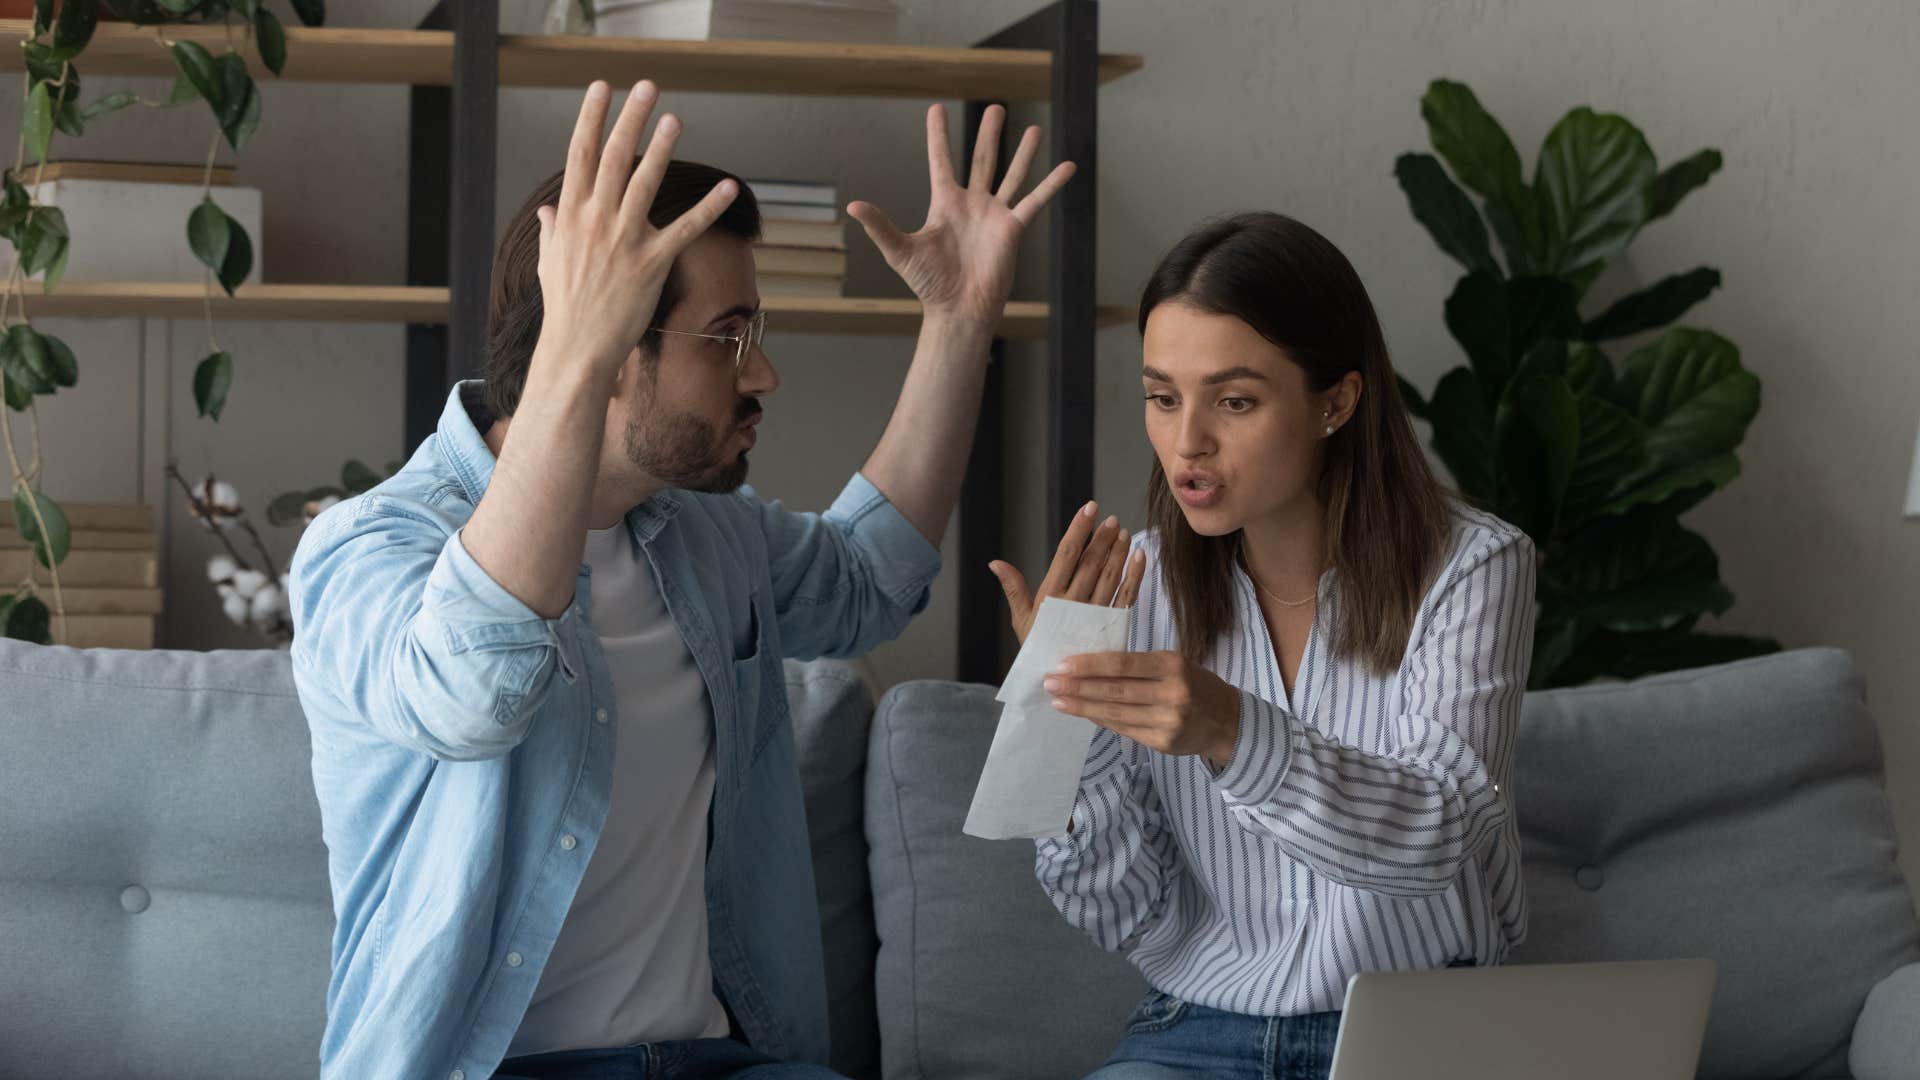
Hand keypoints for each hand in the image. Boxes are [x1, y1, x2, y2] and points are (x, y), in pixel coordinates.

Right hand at [534, 81, 740, 378]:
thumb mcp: (549, 262)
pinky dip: (708, 207)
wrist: (577, 346)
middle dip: (629, 119)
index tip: (602, 88)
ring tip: (675, 118)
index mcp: (572, 214)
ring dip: (661, 149)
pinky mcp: (652, 262)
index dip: (591, 118)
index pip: (581, 154)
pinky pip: (685, 228)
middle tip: (645, 86)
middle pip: (614, 158)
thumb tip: (549, 212)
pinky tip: (728, 186)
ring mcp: (624, 240)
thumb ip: (552, 231)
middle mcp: (596, 220)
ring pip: (645, 184)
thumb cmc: (565, 306)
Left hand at [847, 103, 1076, 321]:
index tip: (936, 108)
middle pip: (981, 160)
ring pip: (1011, 175)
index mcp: (944, 204)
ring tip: (1033, 128)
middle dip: (988, 134)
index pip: (941, 161)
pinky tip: (1068, 166)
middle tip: (996, 108)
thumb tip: (852, 205)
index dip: (938, 136)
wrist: (958, 309)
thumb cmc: (928, 284)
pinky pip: (1035, 201)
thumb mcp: (900, 251)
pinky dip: (1052, 184)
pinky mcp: (1013, 229)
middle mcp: (971, 204)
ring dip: (1022, 153)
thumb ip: (880, 226)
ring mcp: (994, 215)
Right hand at [989, 500, 1144, 646]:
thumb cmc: (1037, 648)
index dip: (1078, 530)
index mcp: (1050, 597)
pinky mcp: (1112, 626)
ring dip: (1118, 552)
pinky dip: (1134, 576)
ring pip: (1110, 577)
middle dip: (1102, 539)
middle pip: (1091, 563)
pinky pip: (1126, 597)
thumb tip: (995, 562)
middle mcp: (1074, 603)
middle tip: (1111, 519)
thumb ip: (1013, 588)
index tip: (1089, 509)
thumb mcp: (1021, 619)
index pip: (1066, 555)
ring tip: (1123, 532)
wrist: (1058, 683)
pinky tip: (1139, 557)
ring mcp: (1095, 615)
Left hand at [1043, 651, 1243, 767]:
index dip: (1090, 666)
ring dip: (1083, 708)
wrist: (1227, 720)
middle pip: (1115, 691)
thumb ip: (1138, 667)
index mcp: (1172, 665)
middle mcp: (1172, 693)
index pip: (1122, 664)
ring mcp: (1167, 722)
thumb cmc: (1193, 684)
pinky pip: (1124, 730)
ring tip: (1059, 701)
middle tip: (1049, 684)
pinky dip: (1101, 721)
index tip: (1062, 665)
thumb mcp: (1173, 664)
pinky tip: (1084, 714)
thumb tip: (1089, 669)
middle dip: (1078, 688)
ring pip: (1115, 714)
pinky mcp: (1163, 744)